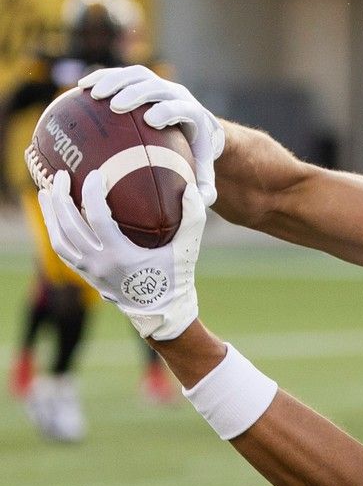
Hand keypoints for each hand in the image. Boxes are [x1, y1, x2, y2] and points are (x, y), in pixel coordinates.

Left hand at [38, 169, 205, 340]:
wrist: (162, 311)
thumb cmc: (175, 277)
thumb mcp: (187, 249)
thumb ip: (193, 219)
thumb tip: (191, 189)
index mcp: (121, 256)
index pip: (98, 218)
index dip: (92, 193)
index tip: (95, 174)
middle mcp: (99, 264)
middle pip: (70, 226)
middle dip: (61, 197)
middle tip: (60, 175)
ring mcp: (89, 271)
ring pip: (59, 239)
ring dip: (50, 214)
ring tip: (46, 191)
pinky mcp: (85, 275)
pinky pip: (62, 251)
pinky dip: (55, 231)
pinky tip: (55, 216)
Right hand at [79, 65, 224, 205]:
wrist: (197, 129)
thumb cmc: (196, 157)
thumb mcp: (205, 177)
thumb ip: (205, 192)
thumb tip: (194, 202)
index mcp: (194, 114)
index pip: (182, 107)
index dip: (168, 110)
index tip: (151, 120)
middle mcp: (177, 94)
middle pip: (157, 86)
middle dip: (137, 93)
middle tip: (117, 106)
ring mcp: (159, 84)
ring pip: (137, 75)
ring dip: (115, 81)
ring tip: (93, 94)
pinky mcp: (143, 80)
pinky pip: (121, 75)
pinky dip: (102, 77)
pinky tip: (81, 88)